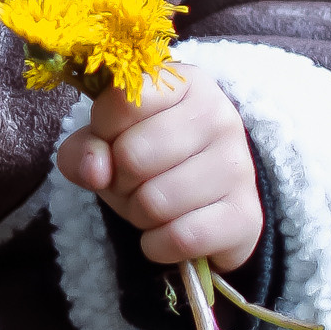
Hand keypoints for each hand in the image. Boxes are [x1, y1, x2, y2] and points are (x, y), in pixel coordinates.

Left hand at [58, 61, 262, 275]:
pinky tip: (168, 231)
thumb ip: (85, 146)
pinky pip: (179, 238)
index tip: (116, 140)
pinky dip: (158, 245)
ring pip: (154, 202)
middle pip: (133, 157)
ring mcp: (238, 166)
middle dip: (120, 180)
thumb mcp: (111, 141)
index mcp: (186, 85)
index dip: (104, 131)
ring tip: (154, 204)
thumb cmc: (154, 161)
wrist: (211, 203)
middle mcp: (219, 117)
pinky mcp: (245, 216)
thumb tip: (94, 171)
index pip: (122, 102)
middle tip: (135, 181)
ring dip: (138, 214)